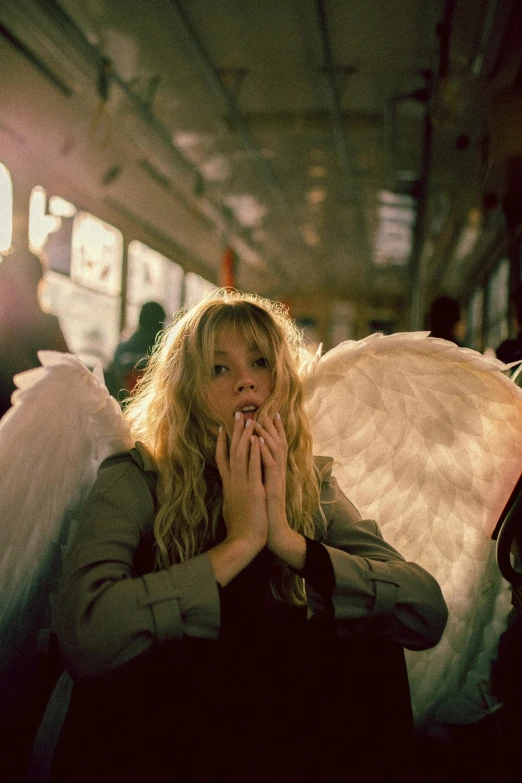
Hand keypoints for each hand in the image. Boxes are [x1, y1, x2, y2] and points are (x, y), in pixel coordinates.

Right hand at [215, 412, 267, 554]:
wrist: (242, 542)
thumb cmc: (238, 529)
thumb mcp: (230, 508)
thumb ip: (230, 496)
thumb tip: (228, 491)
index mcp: (228, 485)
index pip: (222, 459)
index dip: (222, 443)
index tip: (223, 428)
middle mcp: (232, 481)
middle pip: (231, 451)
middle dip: (235, 432)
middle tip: (238, 414)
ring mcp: (242, 485)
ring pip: (241, 455)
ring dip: (245, 435)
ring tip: (249, 419)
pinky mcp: (253, 490)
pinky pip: (253, 467)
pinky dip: (255, 452)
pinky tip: (257, 439)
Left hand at [254, 413, 305, 569]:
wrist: (272, 534)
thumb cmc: (265, 515)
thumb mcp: (262, 492)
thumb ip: (260, 478)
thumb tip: (254, 468)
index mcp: (273, 474)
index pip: (274, 448)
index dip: (272, 431)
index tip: (268, 415)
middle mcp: (277, 474)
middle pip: (277, 445)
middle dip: (271, 428)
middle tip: (267, 410)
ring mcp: (276, 480)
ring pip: (274, 452)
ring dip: (266, 435)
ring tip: (259, 420)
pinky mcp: (272, 488)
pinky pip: (269, 467)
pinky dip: (263, 453)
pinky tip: (258, 441)